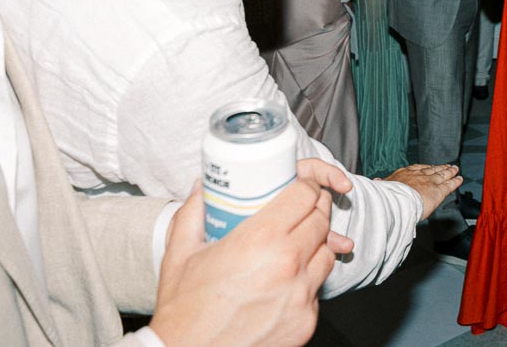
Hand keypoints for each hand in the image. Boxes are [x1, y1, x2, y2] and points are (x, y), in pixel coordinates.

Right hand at [150, 158, 354, 346]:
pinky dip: (307, 280)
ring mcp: (301, 295)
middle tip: (300, 210)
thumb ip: (194, 211)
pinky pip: (317, 288)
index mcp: (260, 239)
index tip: (299, 186)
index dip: (306, 185)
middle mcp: (287, 265)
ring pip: (326, 253)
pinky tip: (285, 281)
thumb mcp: (180, 252)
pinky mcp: (306, 321)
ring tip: (293, 244)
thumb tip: (204, 186)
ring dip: (315, 243)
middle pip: (321, 220)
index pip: (304, 195)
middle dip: (314, 209)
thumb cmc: (183, 309)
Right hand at [384, 163, 462, 218]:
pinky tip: (460, 179)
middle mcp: (418, 176)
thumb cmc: (386, 197)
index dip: (424, 168)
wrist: (395, 202)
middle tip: (446, 165)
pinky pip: (449, 185)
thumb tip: (376, 181)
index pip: (417, 169)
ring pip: (442, 175)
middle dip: (439, 168)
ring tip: (455, 169)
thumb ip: (381, 184)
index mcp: (404, 174)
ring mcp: (429, 182)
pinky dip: (455, 182)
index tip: (428, 167)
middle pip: (432, 170)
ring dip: (449, 172)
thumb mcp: (382, 187)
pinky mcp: (438, 191)